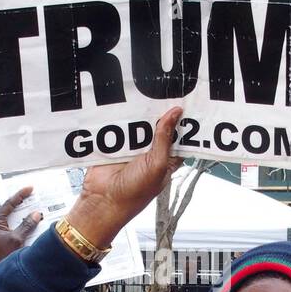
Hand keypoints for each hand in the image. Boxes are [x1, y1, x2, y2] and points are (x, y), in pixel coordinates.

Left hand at [0, 186, 41, 265]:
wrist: (2, 274)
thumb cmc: (4, 258)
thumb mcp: (17, 239)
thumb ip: (27, 225)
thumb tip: (36, 214)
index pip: (8, 204)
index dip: (20, 195)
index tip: (30, 188)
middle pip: (12, 210)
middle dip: (24, 203)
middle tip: (35, 196)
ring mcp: (2, 232)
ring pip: (16, 218)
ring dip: (26, 214)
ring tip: (37, 208)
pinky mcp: (8, 238)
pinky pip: (18, 227)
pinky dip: (27, 224)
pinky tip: (36, 222)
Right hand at [64, 107, 183, 249]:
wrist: (102, 200)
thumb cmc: (133, 193)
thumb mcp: (156, 165)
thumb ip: (165, 139)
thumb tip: (175, 114)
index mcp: (166, 161)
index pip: (180, 138)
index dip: (184, 122)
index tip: (188, 101)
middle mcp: (150, 153)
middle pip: (159, 126)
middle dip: (161, 112)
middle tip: (166, 91)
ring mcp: (132, 148)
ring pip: (139, 123)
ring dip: (140, 114)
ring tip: (145, 94)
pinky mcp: (114, 144)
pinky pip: (119, 125)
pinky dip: (121, 117)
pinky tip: (125, 105)